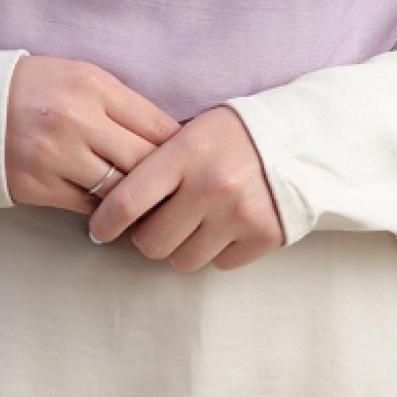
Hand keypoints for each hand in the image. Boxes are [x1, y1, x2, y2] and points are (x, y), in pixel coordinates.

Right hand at [5, 55, 181, 213]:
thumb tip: (170, 139)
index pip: (156, 124)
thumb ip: (122, 105)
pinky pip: (88, 207)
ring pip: (118, 190)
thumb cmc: (39, 88)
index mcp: (93, 85)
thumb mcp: (82, 78)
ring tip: (154, 209)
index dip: (180, 149)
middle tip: (182, 195)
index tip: (192, 163)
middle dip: (165, 180)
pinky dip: (106, 213)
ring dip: (137, 202)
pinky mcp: (37, 186)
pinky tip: (116, 214)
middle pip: (143, 160)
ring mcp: (55, 155)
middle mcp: (76, 119)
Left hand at [87, 105, 285, 271]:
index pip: (128, 200)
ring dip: (181, 246)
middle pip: (151, 242)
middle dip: (147, 235)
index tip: (99, 229)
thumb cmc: (231, 134)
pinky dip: (216, 250)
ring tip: (193, 222)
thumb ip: (155, 163)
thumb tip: (111, 202)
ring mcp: (238, 214)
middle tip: (156, 221)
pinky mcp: (262, 236)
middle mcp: (210, 186)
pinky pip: (219, 264)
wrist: (297, 139)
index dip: (105, 222)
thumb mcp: (190, 131)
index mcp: (186, 152)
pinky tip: (224, 225)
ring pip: (182, 260)